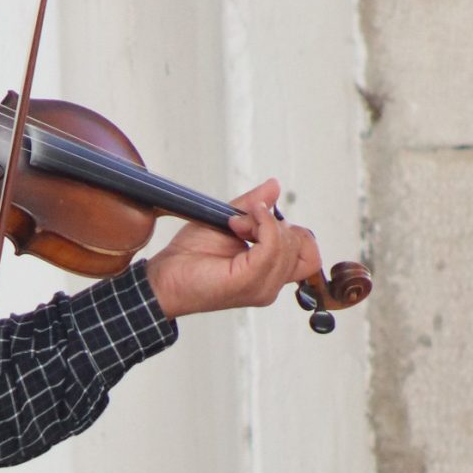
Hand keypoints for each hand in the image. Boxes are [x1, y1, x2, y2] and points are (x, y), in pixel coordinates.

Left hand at [146, 182, 321, 318]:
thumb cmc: (189, 258)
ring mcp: (262, 286)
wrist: (164, 277)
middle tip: (240, 223)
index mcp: (269, 273)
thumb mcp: (226, 220)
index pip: (309, 254)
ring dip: (262, 223)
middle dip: (275, 223)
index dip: (291, 231)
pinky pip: (272, 245)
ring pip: (288, 243)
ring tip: (234, 226)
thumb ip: (253, 206)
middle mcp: (270, 284)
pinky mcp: (249, 281)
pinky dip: (261, 226)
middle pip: (303, 245)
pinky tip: (239, 224)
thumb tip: (274, 186)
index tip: (257, 221)